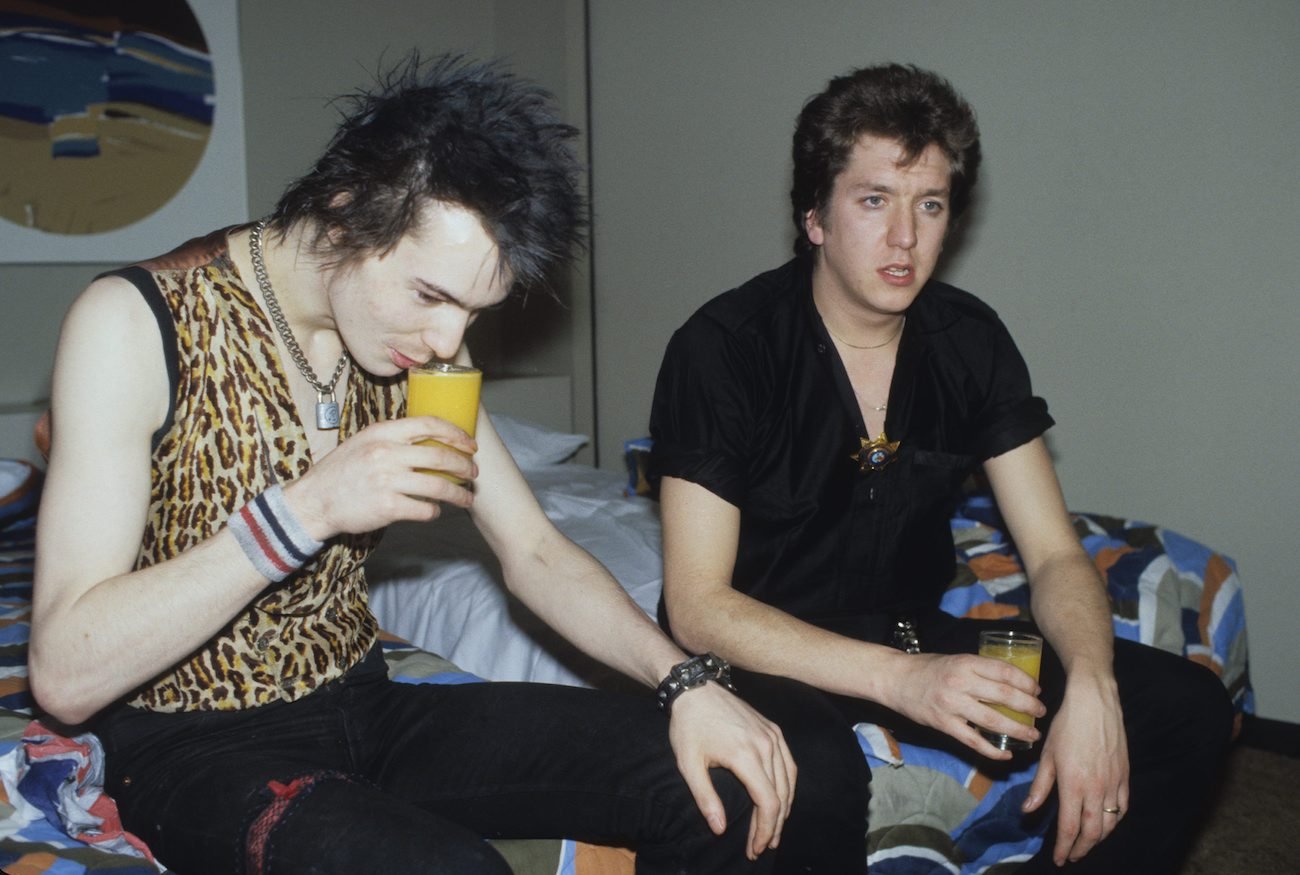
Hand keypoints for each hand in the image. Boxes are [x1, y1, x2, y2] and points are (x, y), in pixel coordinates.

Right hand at [284, 416, 478, 538]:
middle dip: (464, 466)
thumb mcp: (363, 442)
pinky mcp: (388, 507)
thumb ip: (393, 438)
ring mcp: (387, 481)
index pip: (429, 425)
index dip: (456, 434)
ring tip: (467, 499)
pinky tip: (434, 511)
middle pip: (441, 457)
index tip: (470, 444)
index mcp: (382, 433)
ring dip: (458, 494)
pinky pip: (424, 509)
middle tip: (473, 473)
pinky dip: (434, 512)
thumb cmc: (340, 472)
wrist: (313, 501)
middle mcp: (386, 453)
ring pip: (439, 486)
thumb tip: (430, 440)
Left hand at [667, 682, 795, 860]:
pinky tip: (781, 800)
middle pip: (781, 796)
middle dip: (773, 826)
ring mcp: (772, 735)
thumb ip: (705, 798)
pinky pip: (789, 763)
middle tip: (762, 847)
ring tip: (773, 831)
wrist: (694, 688)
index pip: (767, 803)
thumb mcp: (688, 764)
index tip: (754, 848)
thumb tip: (720, 829)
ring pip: (789, 781)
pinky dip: (788, 785)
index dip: (764, 830)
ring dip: (783, 809)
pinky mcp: (772, 729)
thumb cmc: (688, 726)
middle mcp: (766, 745)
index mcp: (746, 755)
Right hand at [876, 651, 1045, 758]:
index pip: (1004, 671)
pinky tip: (1006, 754)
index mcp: (965, 663)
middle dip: (1028, 706)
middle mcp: (960, 682)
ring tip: (1032, 734)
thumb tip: (1011, 683)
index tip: (1037, 691)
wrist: (895, 679)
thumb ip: (979, 670)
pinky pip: (973, 740)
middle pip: (1004, 695)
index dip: (1026, 682)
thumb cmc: (927, 668)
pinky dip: (992, 750)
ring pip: (993, 719)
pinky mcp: (943, 724)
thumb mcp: (955, 660)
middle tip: (1041, 713)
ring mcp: (951, 705)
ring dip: (1017, 729)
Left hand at [1023, 671, 1127, 865]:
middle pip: (1092, 832)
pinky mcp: (1125, 776)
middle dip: (1082, 849)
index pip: (1070, 828)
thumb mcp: (1047, 755)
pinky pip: (1123, 807)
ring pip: (1110, 823)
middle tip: (1072, 856)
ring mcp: (1114, 783)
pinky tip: (1107, 823)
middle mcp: (1097, 789)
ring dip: (1098, 838)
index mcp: (1074, 785)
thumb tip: (1028, 810)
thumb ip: (1040, 786)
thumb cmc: (1066, 726)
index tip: (1059, 859)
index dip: (1064, 847)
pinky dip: (1115, 821)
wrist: (1094, 703)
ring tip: (1086, 844)